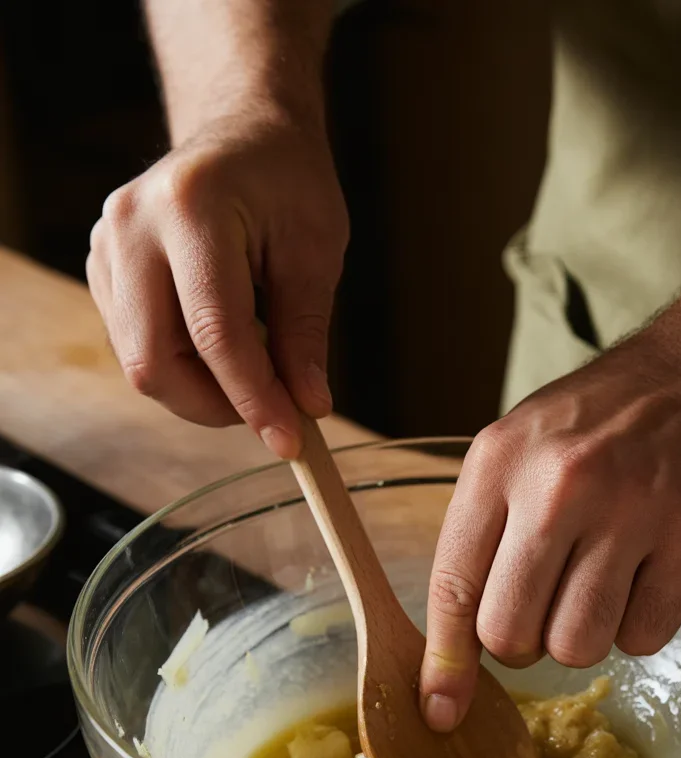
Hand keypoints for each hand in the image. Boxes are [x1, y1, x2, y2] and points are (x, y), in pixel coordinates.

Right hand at [87, 110, 348, 458]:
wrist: (243, 131)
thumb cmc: (288, 182)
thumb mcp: (316, 250)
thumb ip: (306, 332)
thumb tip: (307, 407)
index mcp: (190, 208)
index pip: (216, 332)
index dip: (254, 398)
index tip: (291, 441)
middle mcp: (131, 225)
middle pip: (154, 360)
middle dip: (216, 406)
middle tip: (271, 414)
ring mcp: (106, 245)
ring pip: (140, 362)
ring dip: (201, 392)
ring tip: (255, 368)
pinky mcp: (102, 267)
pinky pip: (135, 346)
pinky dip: (182, 368)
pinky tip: (221, 348)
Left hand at [419, 312, 680, 731]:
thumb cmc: (599, 423)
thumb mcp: (518, 451)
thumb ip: (481, 541)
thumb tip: (449, 660)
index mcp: (499, 463)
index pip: (453, 587)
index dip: (444, 662)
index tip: (440, 710)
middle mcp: (559, 486)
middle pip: (510, 634)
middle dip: (521, 643)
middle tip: (544, 607)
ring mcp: (632, 510)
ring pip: (577, 646)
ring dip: (582, 636)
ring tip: (598, 584)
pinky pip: (644, 637)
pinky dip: (640, 624)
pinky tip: (646, 575)